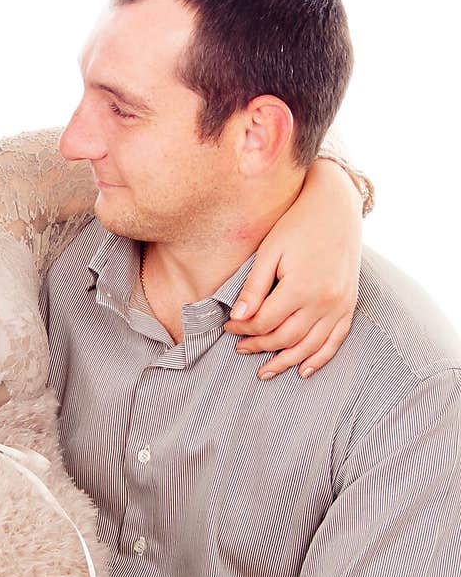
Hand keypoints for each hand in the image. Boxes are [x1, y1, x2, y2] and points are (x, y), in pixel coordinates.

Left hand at [223, 157, 362, 378]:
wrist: (337, 205)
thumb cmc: (298, 224)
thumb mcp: (269, 251)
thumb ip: (254, 286)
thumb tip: (237, 318)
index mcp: (301, 287)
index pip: (265, 322)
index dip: (243, 329)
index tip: (228, 328)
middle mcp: (324, 301)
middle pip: (286, 337)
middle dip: (259, 346)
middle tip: (239, 348)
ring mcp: (340, 304)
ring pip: (309, 346)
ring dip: (285, 361)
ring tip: (264, 371)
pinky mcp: (349, 303)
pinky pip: (335, 340)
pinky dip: (319, 358)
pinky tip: (303, 370)